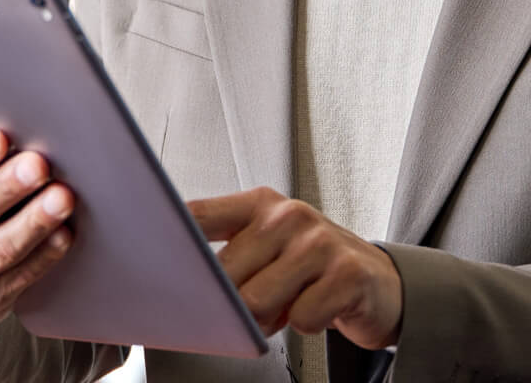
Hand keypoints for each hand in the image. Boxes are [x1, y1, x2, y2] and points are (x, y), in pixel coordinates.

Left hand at [190, 187, 402, 348]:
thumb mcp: (267, 248)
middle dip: (232, 303)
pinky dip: (307, 325)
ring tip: (288, 303)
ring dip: (269, 318)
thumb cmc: (310, 266)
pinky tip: (319, 307)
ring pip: (257, 301)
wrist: (378, 281)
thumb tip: (179, 281)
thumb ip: (227, 256)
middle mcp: (289, 215)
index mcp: (259, 204)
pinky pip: (302, 319)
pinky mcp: (348, 273)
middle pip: (225, 274)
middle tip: (257, 302)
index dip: (172, 240)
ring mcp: (320, 242)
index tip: (152, 260)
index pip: (198, 215)